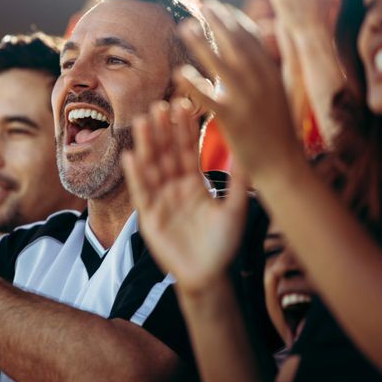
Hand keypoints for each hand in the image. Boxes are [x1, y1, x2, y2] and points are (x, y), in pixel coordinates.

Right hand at [122, 100, 247, 293]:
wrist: (208, 276)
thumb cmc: (222, 244)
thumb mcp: (235, 210)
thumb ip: (238, 183)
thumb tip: (250, 154)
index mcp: (193, 183)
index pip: (187, 150)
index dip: (184, 129)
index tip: (183, 105)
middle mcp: (174, 188)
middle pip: (166, 154)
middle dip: (162, 130)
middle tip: (159, 105)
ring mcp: (160, 201)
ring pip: (151, 168)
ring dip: (147, 146)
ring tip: (143, 122)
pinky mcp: (149, 218)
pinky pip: (141, 193)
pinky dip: (136, 176)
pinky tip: (131, 157)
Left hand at [178, 0, 302, 181]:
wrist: (283, 164)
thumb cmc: (277, 131)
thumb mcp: (279, 94)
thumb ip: (267, 71)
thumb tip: (259, 48)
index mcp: (272, 73)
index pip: (252, 39)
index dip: (235, 20)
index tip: (220, 7)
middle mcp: (261, 80)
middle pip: (236, 43)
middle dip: (219, 21)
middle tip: (202, 4)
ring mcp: (247, 98)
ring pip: (221, 63)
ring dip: (202, 43)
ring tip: (185, 26)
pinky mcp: (232, 118)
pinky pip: (209, 97)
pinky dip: (194, 83)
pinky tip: (179, 72)